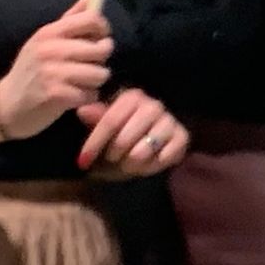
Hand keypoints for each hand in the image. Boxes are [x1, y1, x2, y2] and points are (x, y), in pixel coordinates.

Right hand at [0, 0, 112, 139]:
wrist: (5, 105)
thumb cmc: (31, 70)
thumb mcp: (45, 40)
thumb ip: (71, 19)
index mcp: (49, 32)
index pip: (91, 19)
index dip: (103, 29)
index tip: (100, 39)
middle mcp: (51, 49)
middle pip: (101, 49)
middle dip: (100, 61)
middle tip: (87, 66)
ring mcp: (53, 73)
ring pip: (100, 73)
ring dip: (95, 82)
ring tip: (81, 83)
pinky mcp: (57, 95)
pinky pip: (91, 94)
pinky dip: (87, 98)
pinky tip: (74, 97)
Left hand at [75, 88, 189, 176]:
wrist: (147, 139)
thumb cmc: (120, 131)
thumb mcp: (102, 124)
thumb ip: (95, 118)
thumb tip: (82, 110)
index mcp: (132, 97)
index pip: (110, 122)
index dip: (94, 144)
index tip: (82, 162)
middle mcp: (153, 105)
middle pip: (124, 139)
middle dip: (113, 155)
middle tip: (111, 159)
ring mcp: (169, 121)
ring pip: (142, 151)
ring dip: (130, 163)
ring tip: (127, 163)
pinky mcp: (182, 137)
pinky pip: (163, 158)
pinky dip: (151, 166)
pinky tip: (145, 163)